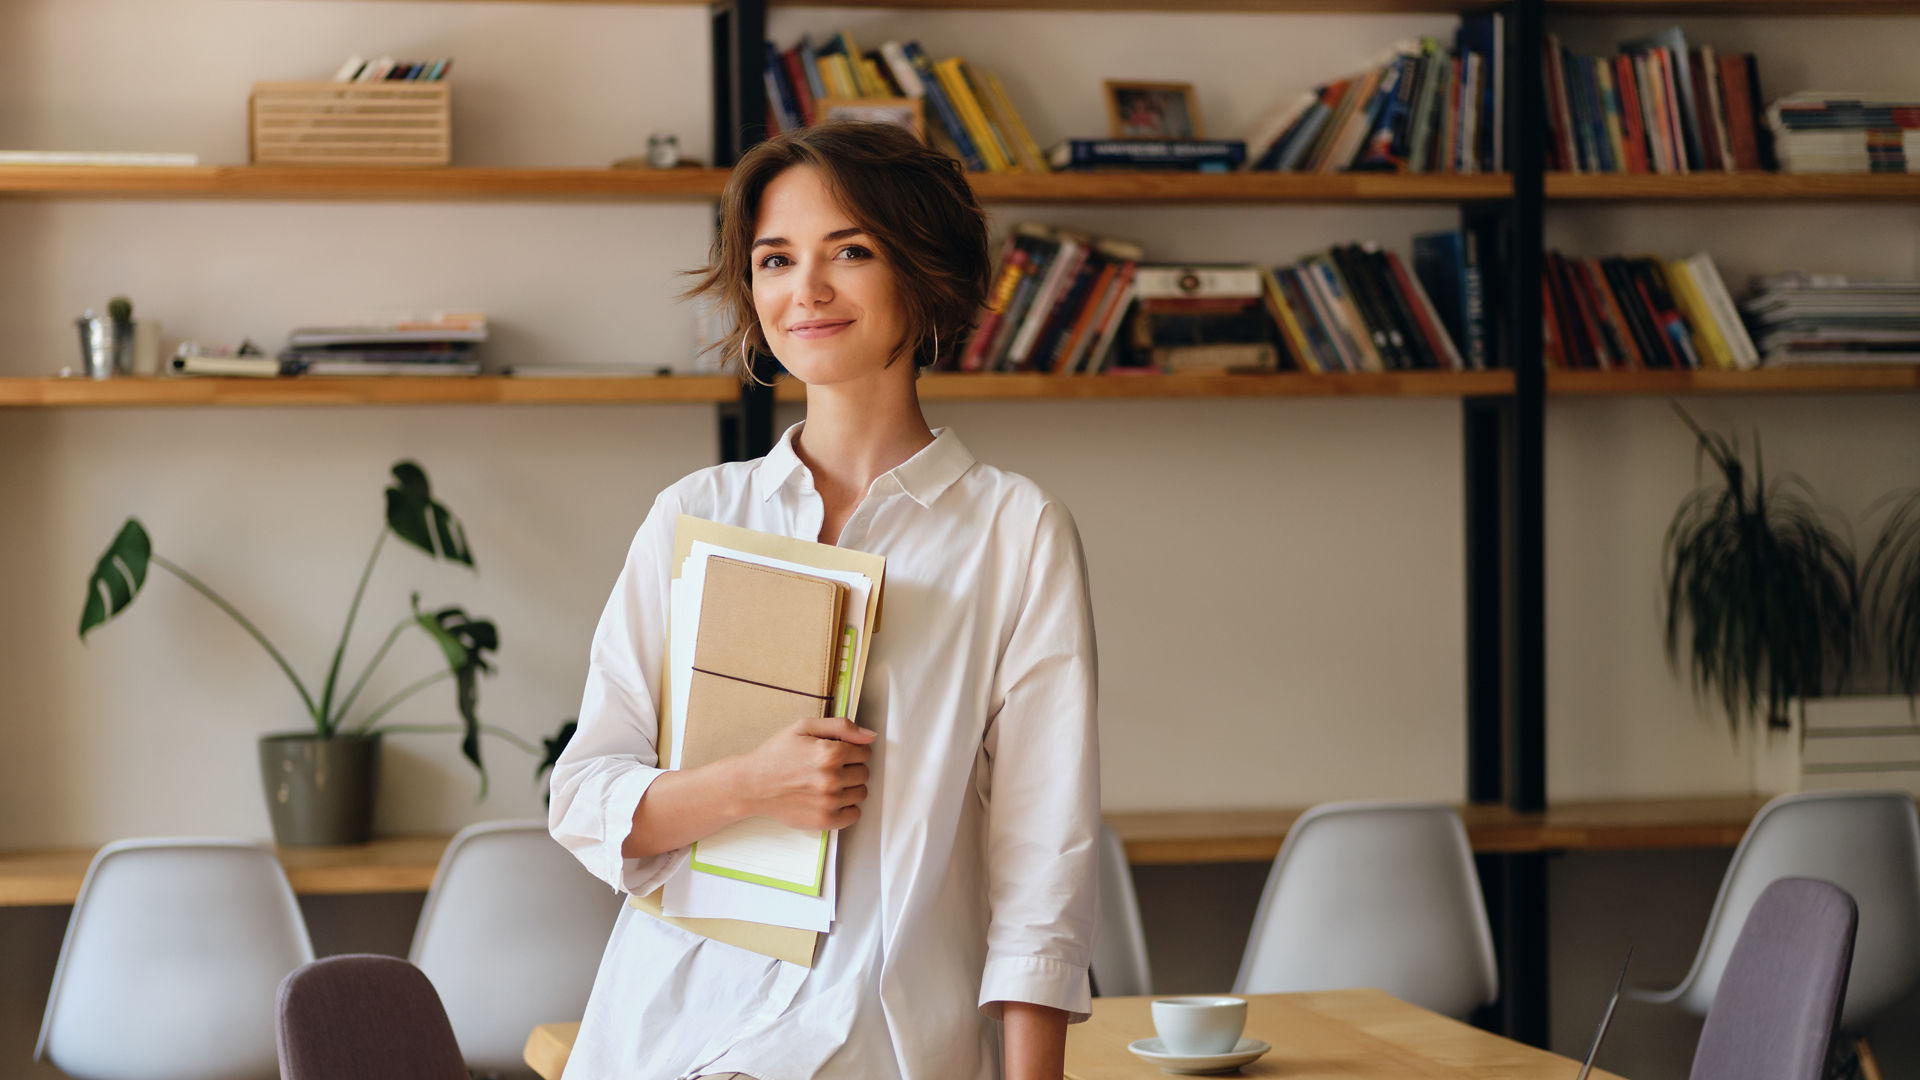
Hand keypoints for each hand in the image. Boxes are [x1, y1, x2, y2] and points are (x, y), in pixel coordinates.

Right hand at [735, 715, 875, 830]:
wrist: (752, 785)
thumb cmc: (776, 755)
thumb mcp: (805, 727)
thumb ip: (841, 726)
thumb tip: (870, 736)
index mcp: (829, 753)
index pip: (865, 752)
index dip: (852, 750)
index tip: (837, 753)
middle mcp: (831, 779)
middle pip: (864, 773)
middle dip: (851, 768)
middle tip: (828, 768)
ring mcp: (829, 802)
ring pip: (862, 793)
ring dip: (849, 788)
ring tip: (827, 783)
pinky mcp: (824, 820)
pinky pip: (854, 814)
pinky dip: (847, 808)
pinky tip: (830, 799)